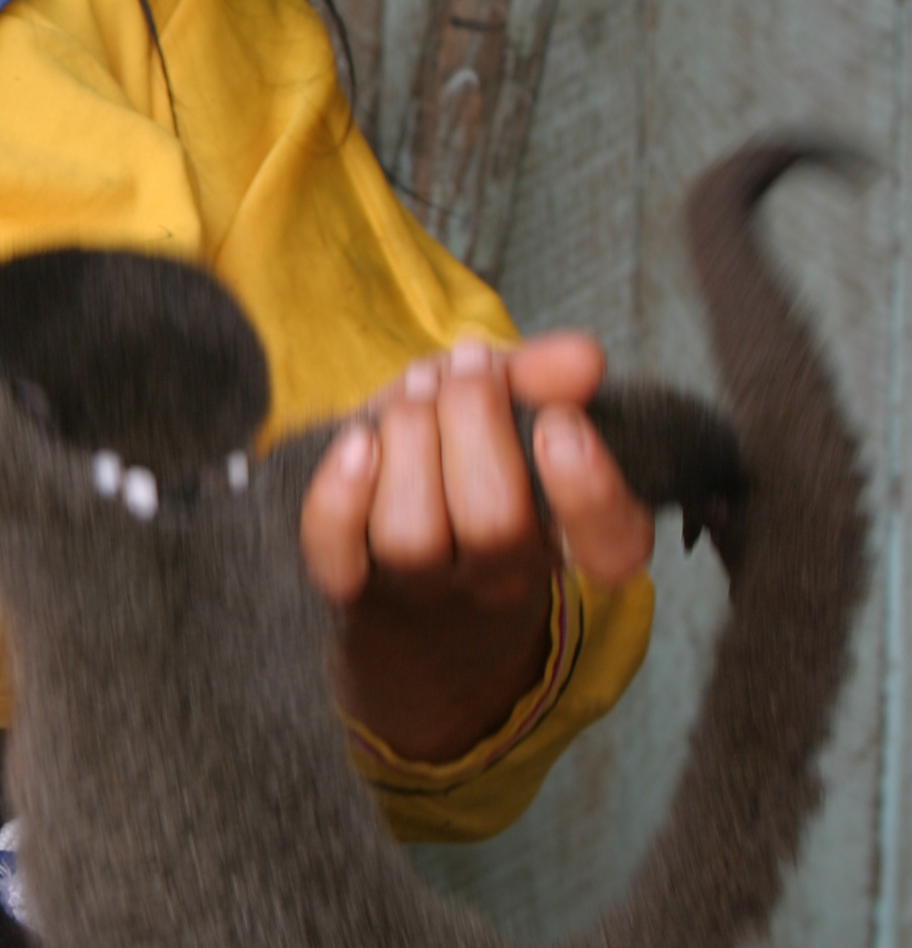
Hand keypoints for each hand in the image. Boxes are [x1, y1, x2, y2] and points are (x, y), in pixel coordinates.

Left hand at [299, 333, 653, 765]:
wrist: (394, 558)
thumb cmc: (464, 465)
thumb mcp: (509, 413)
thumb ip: (545, 381)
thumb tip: (582, 358)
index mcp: (569, 540)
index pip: (609, 550)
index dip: (589, 491)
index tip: (561, 422)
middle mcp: (502, 579)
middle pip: (495, 522)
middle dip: (473, 418)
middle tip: (468, 366)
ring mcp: (423, 590)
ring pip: (413, 537)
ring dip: (409, 438)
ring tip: (414, 392)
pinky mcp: (353, 590)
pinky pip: (338, 553)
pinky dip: (342, 492)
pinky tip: (357, 441)